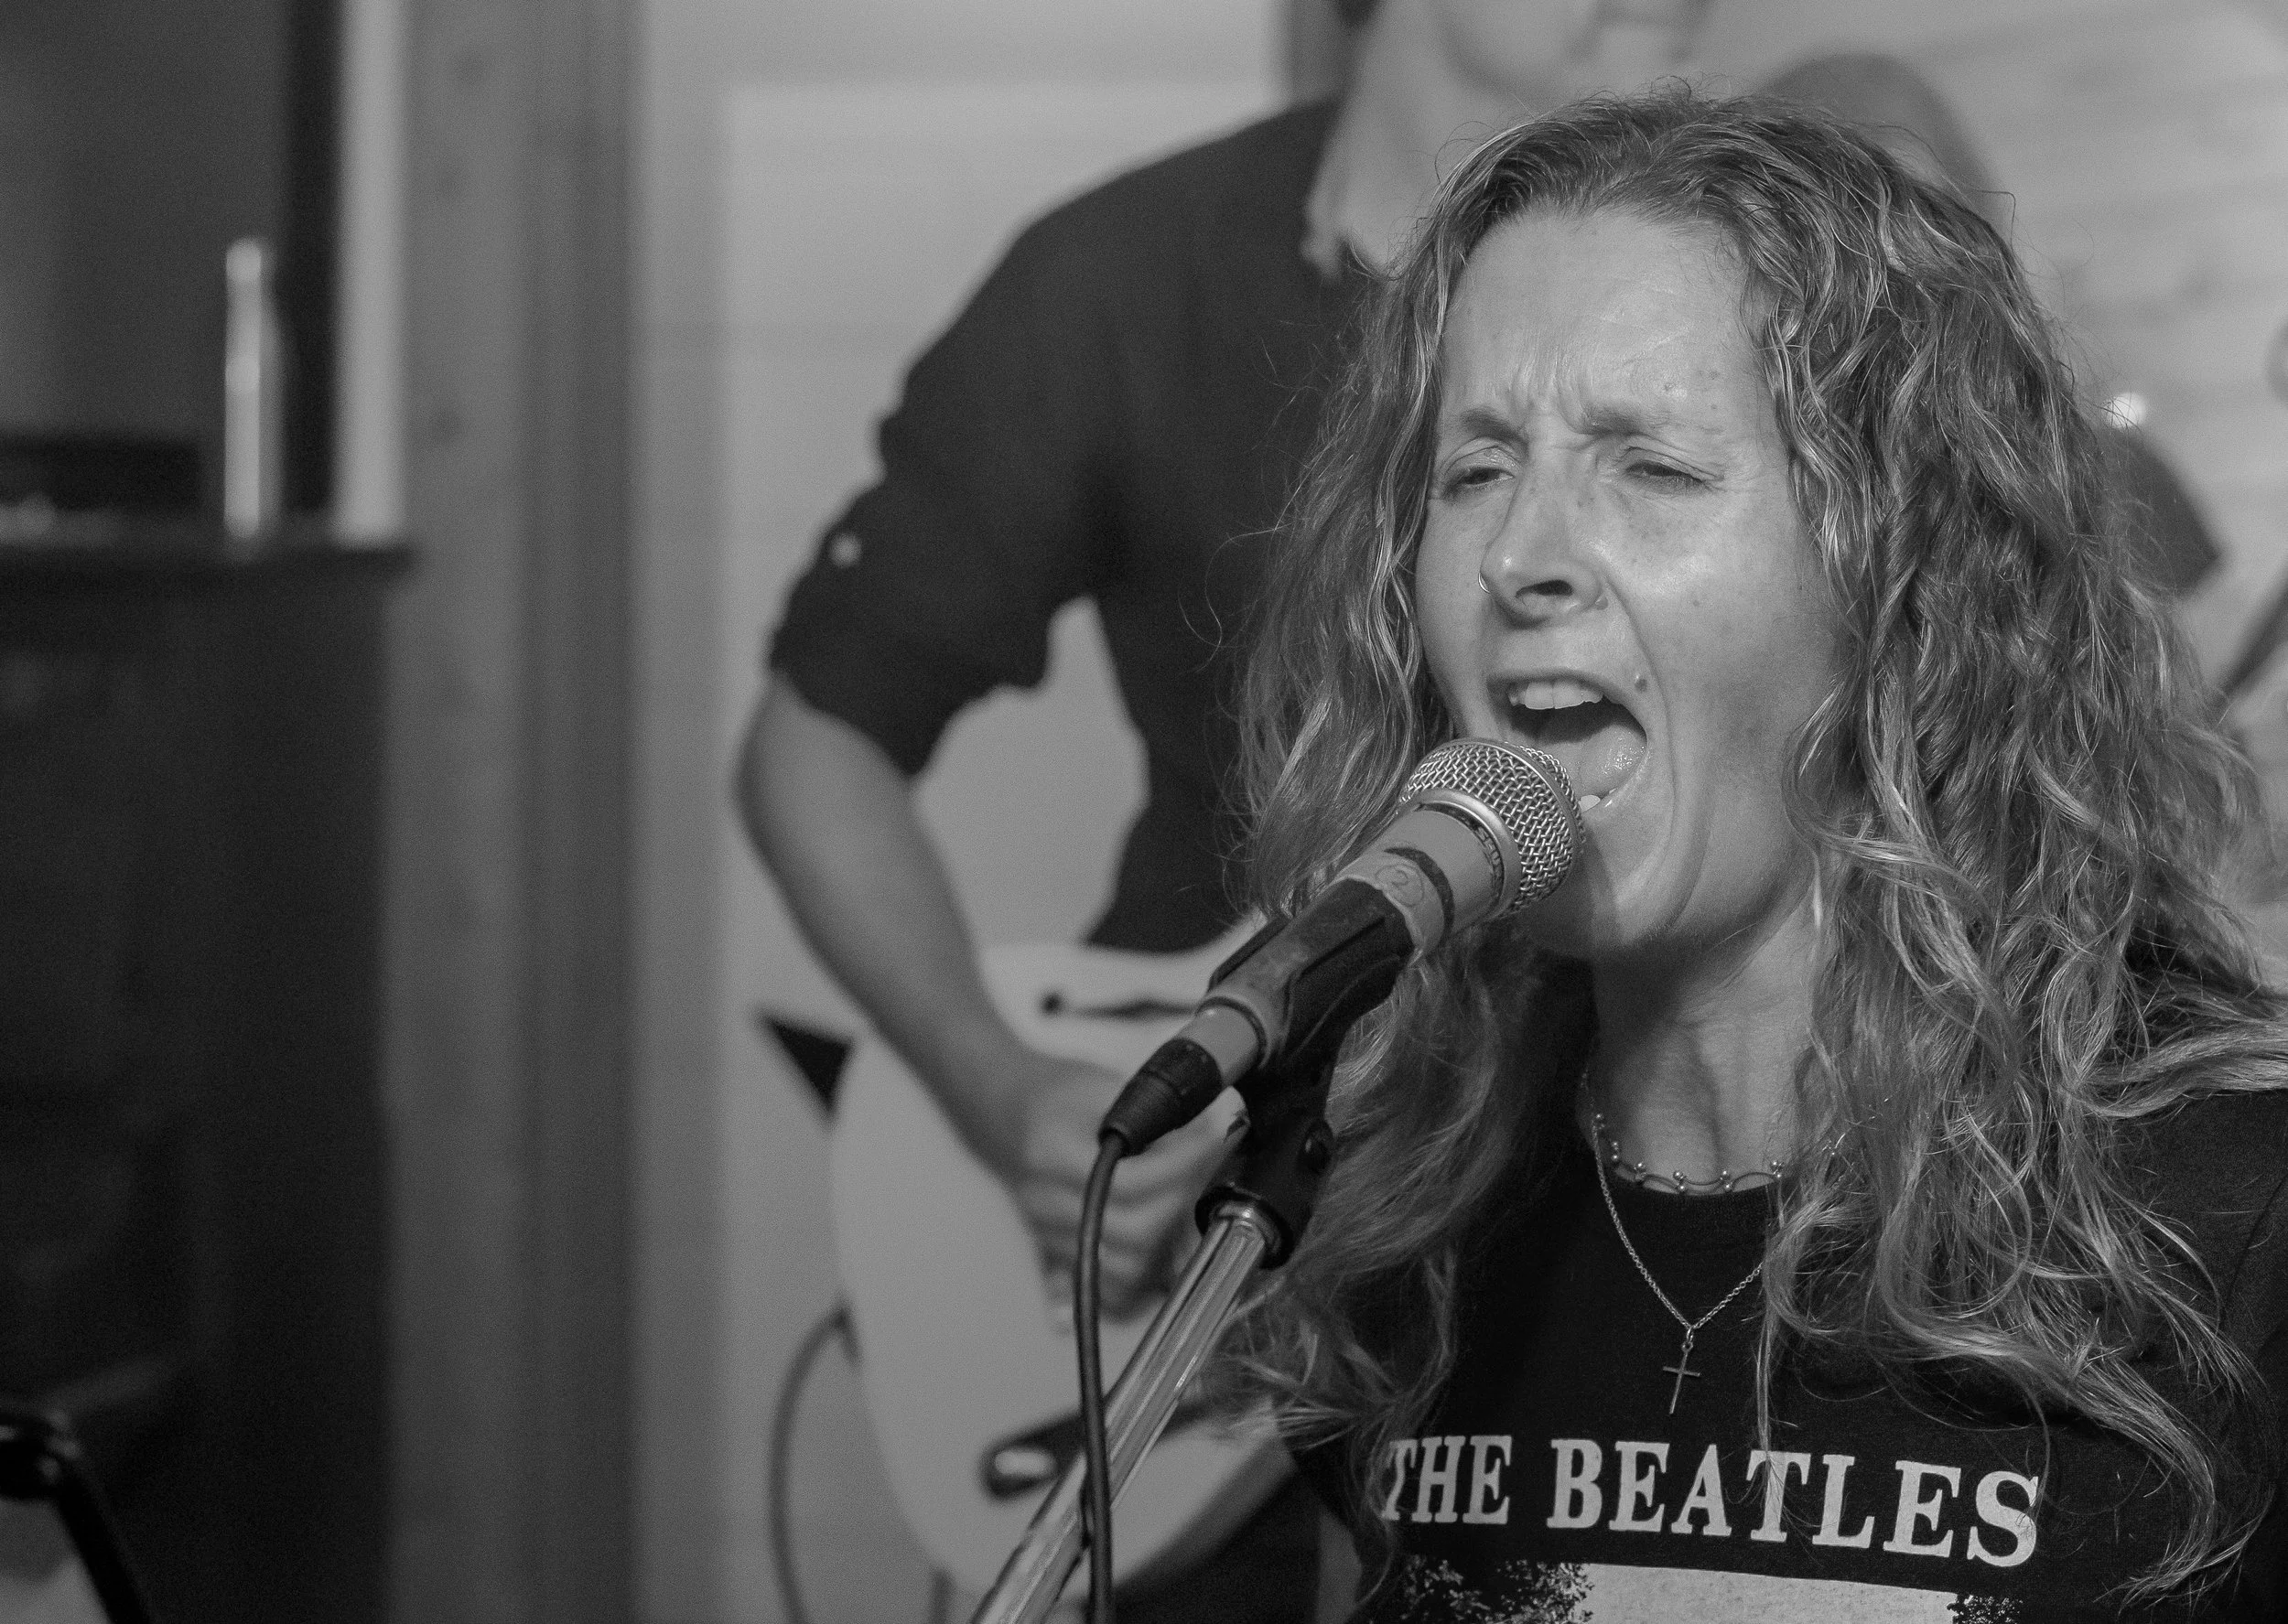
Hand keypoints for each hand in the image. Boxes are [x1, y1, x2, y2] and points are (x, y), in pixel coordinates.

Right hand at [970, 1050, 1233, 1319]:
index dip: (1180, 1166)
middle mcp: (1045, 1203)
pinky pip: (1103, 1287)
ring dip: (1166, 1241)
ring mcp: (1047, 1233)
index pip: (1130, 1182)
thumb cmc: (1054, 1092)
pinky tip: (1158, 1250)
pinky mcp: (1055, 1250)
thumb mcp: (1102, 1086)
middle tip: (1199, 1168)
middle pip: (1132, 1232)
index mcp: (1051, 1154)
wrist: (1005, 1107)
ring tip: (1181, 1200)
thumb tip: (1203, 1141)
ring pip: (1123, 1269)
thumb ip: (1149, 1116)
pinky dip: (1136, 1281)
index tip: (1208, 1142)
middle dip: (1179, 1201)